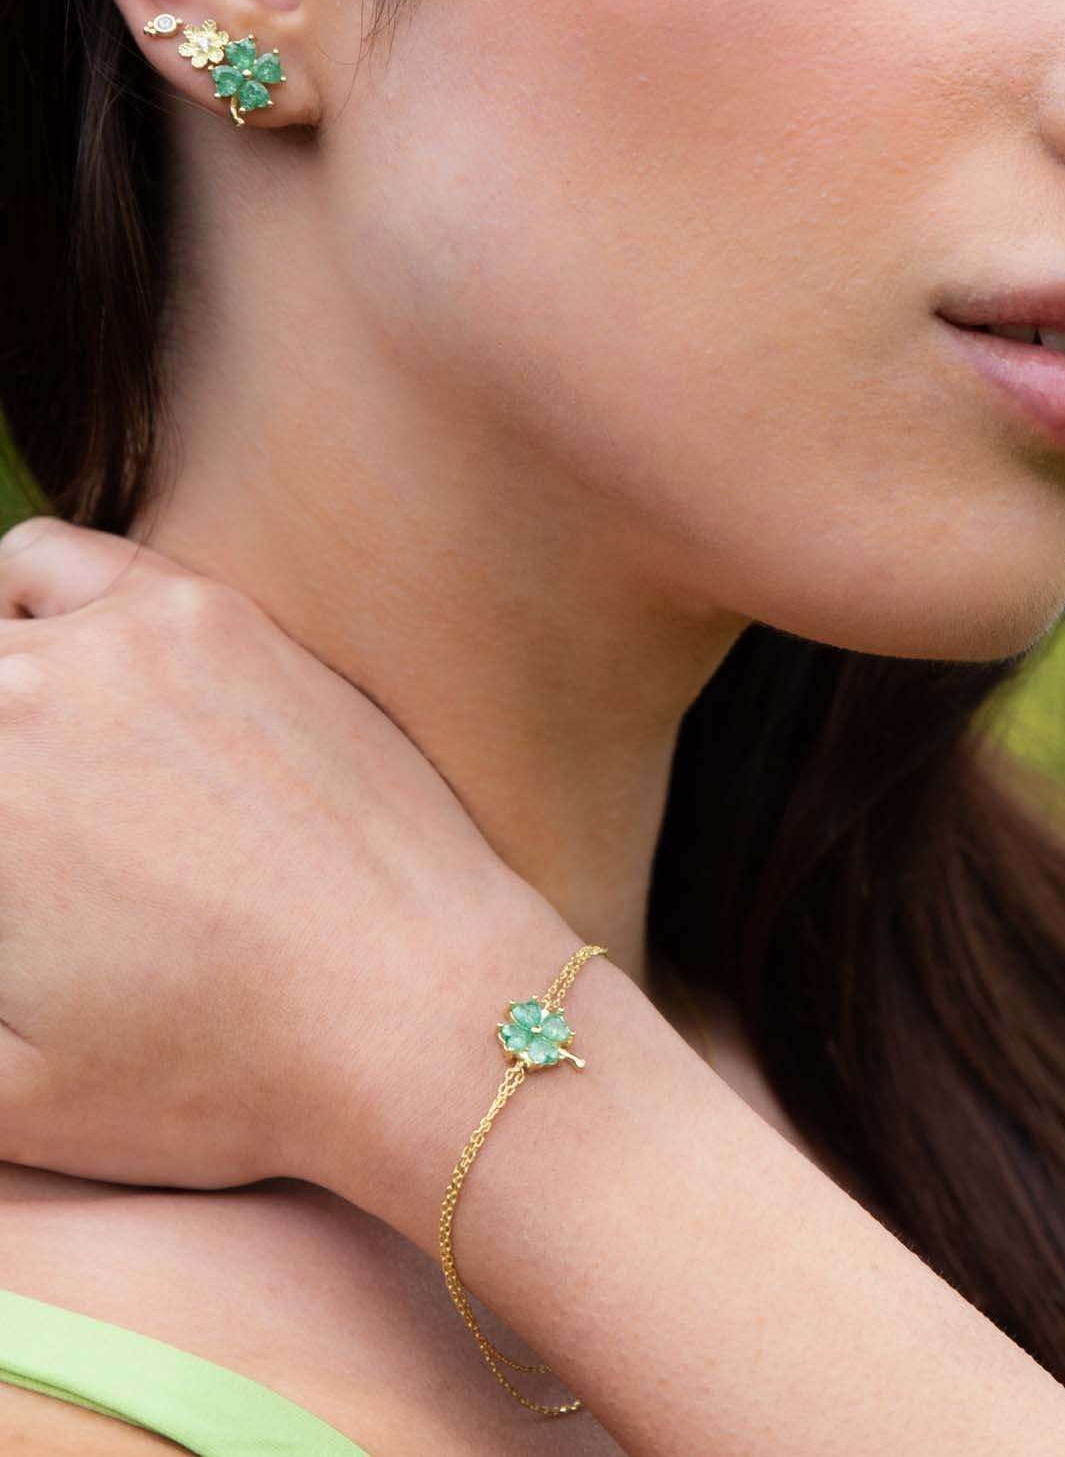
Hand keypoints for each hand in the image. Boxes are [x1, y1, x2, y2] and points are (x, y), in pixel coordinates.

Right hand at [0, 517, 581, 1191]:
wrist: (422, 1013)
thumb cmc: (225, 1078)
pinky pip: (66, 569)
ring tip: (32, 761)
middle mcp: (24, 698)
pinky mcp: (223, 620)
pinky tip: (76, 677)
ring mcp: (130, 638)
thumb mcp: (9, 1097)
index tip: (13, 882)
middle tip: (32, 847)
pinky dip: (36, 606)